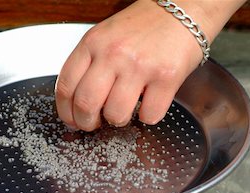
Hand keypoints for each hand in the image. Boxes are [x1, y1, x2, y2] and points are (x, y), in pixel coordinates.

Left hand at [55, 0, 241, 129]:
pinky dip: (147, 117)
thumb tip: (76, 101)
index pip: (66, 86)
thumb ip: (88, 63)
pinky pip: (149, 115)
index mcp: (93, 43)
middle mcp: (113, 54)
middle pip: (86, 104)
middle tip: (94, 124)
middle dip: (87, 123)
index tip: (72, 120)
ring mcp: (140, 65)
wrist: (184, 9)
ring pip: (116, 114)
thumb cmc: (144, 26)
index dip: (65, 111)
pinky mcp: (166, 77)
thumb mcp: (105, 35)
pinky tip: (149, 104)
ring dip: (118, 121)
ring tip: (124, 112)